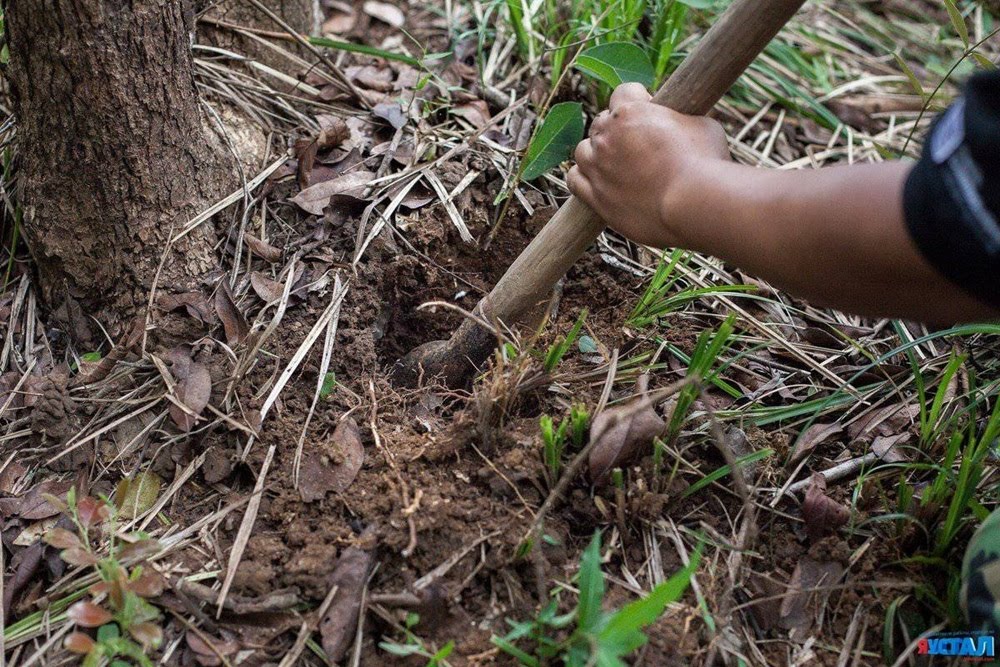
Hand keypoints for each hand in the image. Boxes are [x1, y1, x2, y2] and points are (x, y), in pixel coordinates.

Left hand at [567, 82, 730, 248]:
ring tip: (615, 162)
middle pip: (601, 122)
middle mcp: (607, 136)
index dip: (638, 100)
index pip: (624, 92)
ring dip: (596, 152)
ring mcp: (597, 167)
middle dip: (617, 129)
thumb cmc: (704, 162)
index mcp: (630, 110)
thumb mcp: (703, 126)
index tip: (651, 111)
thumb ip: (683, 120)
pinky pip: (574, 180)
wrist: (692, 205)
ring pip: (583, 150)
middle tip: (638, 143)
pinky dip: (582, 177)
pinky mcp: (595, 197)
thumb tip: (685, 124)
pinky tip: (596, 179)